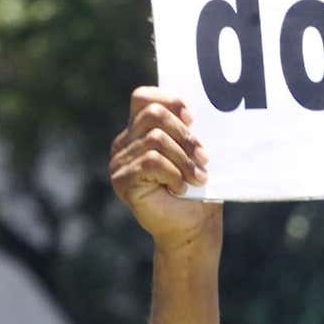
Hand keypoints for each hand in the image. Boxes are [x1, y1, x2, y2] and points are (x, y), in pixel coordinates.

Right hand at [109, 86, 220, 246]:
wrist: (191, 226)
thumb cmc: (196, 188)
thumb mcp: (195, 153)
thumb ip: (189, 131)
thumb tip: (198, 112)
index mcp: (140, 130)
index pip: (143, 97)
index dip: (169, 101)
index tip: (193, 119)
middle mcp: (125, 142)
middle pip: (153, 114)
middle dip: (185, 134)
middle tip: (204, 157)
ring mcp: (119, 161)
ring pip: (156, 140)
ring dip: (184, 160)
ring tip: (197, 178)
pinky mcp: (122, 180)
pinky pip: (151, 162)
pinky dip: (173, 174)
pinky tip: (180, 188)